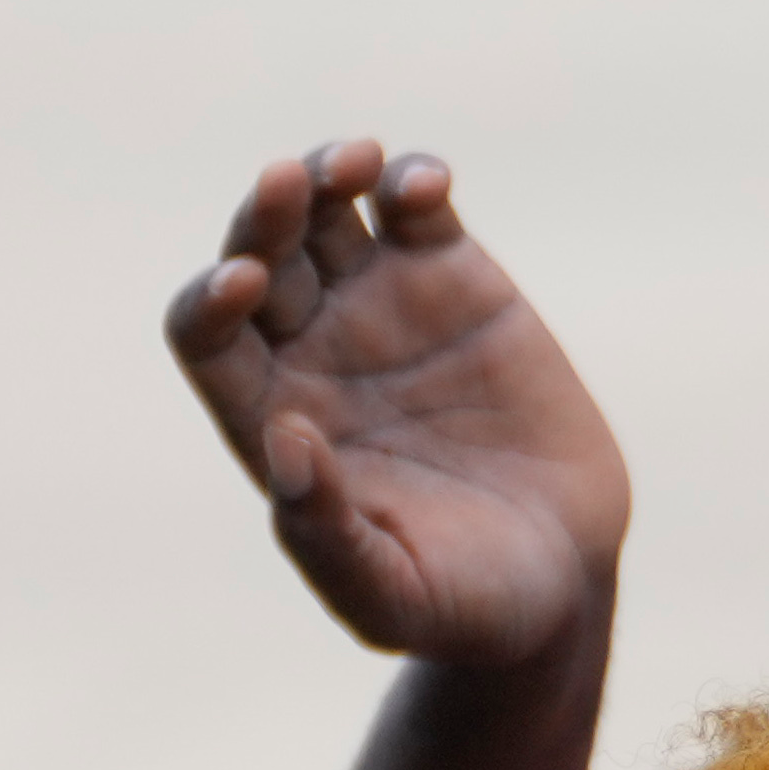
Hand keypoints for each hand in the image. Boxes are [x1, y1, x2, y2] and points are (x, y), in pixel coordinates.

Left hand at [165, 140, 630, 670]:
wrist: (561, 579)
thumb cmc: (460, 605)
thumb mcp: (390, 594)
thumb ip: (328, 535)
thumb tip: (285, 441)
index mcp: (273, 417)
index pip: (207, 335)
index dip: (212, 301)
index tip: (244, 285)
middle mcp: (312, 349)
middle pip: (260, 253)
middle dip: (264, 214)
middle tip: (287, 184)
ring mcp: (381, 306)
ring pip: (326, 211)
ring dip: (326, 173)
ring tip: (356, 164)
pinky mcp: (455, 278)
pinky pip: (414, 208)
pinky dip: (412, 182)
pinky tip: (424, 187)